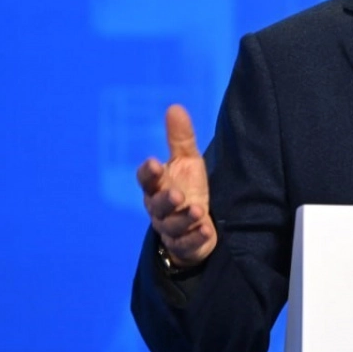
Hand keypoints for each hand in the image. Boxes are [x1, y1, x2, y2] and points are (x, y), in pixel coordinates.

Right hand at [137, 104, 216, 267]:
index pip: (146, 179)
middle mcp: (159, 209)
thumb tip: (174, 107)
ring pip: (172, 226)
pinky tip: (206, 231)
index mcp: (157, 186)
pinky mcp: (184, 244)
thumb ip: (180, 139)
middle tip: (177, 194)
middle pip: (156, 205)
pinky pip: (186, 244)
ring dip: (184, 218)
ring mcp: (171, 228)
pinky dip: (195, 238)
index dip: (148, 173)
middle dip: (166, 200)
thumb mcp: (187, 161)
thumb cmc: (186, 187)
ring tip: (198, 210)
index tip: (154, 163)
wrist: (194, 223)